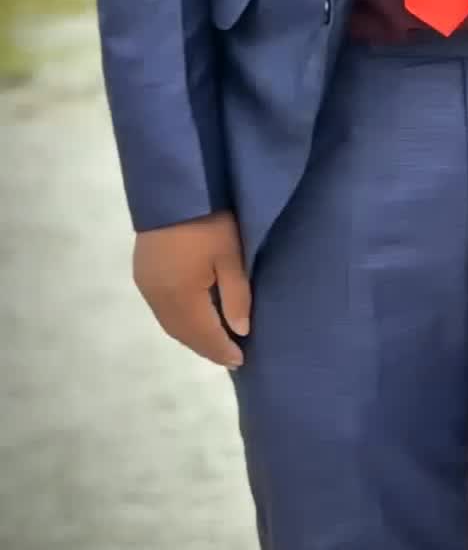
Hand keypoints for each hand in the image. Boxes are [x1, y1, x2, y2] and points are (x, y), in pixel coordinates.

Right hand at [132, 209, 250, 368]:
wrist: (173, 188)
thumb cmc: (208, 220)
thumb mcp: (230, 255)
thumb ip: (236, 295)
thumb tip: (240, 331)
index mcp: (179, 297)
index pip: (203, 335)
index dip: (222, 350)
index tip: (242, 361)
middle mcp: (157, 297)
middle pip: (183, 333)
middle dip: (206, 346)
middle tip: (230, 355)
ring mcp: (146, 285)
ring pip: (170, 323)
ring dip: (192, 335)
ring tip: (215, 340)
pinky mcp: (143, 273)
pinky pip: (162, 309)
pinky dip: (180, 320)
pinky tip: (194, 318)